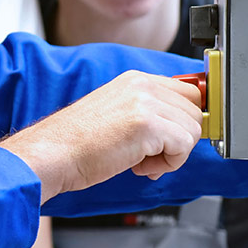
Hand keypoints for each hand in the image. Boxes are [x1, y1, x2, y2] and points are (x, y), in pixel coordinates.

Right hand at [0, 70, 203, 203]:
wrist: (52, 154)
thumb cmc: (76, 144)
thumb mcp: (116, 114)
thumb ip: (147, 112)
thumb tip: (180, 126)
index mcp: (135, 79)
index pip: (187, 90)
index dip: (185, 119)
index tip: (176, 138)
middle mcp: (142, 85)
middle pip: (195, 109)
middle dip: (180, 138)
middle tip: (153, 155)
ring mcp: (146, 102)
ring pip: (193, 128)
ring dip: (173, 153)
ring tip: (143, 161)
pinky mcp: (148, 125)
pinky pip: (184, 146)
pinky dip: (169, 164)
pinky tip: (141, 167)